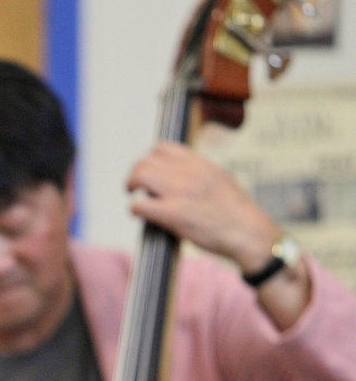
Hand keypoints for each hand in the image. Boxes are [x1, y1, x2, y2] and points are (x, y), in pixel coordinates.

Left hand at [127, 141, 309, 329]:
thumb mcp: (220, 178)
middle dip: (136, 173)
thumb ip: (197, 173)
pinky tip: (141, 214)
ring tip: (135, 196)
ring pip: (140, 176)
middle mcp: (188, 173)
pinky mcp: (173, 214)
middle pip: (146, 161)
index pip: (162, 147)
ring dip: (131, 186)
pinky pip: (140, 205)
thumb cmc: (236, 212)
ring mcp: (180, 192)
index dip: (150, 159)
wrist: (249, 232)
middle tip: (135, 187)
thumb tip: (177, 174)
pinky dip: (135, 209)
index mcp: (200, 163)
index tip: (150, 172)